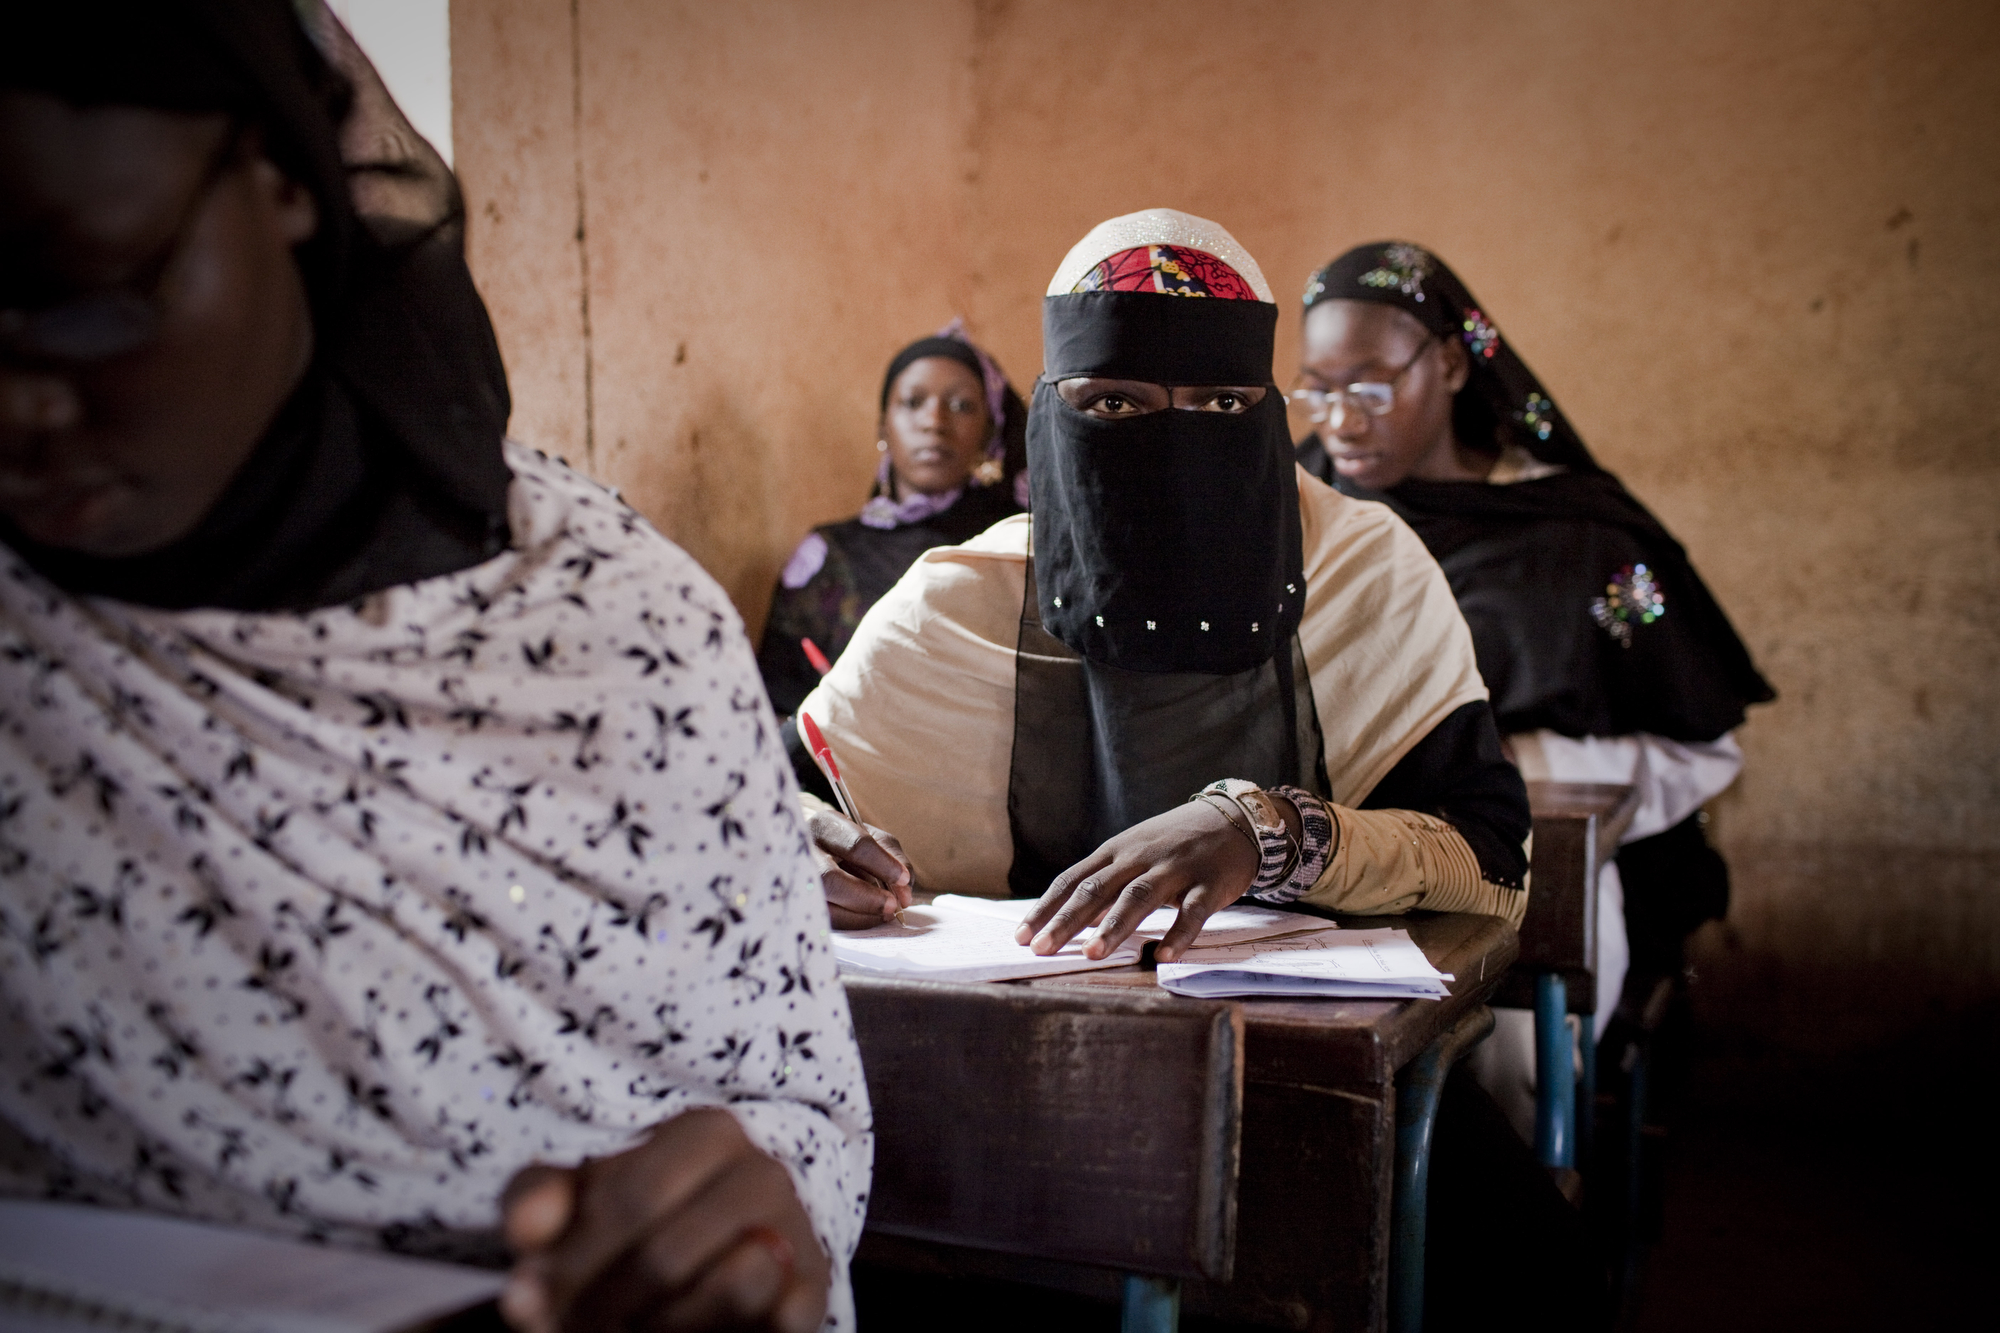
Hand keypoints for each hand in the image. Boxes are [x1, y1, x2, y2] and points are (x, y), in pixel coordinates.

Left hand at [499, 1108, 829, 1332]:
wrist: (728, 1243)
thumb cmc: (636, 1218)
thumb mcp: (580, 1198)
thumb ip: (539, 1200)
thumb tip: (525, 1233)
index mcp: (707, 1132)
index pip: (629, 1201)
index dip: (571, 1263)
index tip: (530, 1301)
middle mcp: (764, 1173)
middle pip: (666, 1259)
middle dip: (605, 1310)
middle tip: (572, 1329)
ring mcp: (797, 1232)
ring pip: (732, 1290)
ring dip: (662, 1328)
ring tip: (629, 1328)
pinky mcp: (814, 1291)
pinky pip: (775, 1323)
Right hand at [807, 807, 913, 929]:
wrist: (814, 850)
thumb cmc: (849, 844)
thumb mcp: (874, 839)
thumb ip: (895, 859)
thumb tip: (904, 894)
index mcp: (826, 825)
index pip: (855, 845)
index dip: (883, 864)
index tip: (904, 879)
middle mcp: (803, 850)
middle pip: (830, 879)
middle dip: (867, 897)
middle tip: (893, 906)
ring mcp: (795, 879)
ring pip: (823, 904)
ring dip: (860, 915)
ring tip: (884, 914)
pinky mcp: (798, 902)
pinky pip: (823, 919)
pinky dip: (850, 923)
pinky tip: (867, 918)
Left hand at [1013, 799, 1259, 963]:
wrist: (1234, 818)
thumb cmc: (1175, 841)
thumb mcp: (1135, 852)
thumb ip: (1106, 882)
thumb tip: (1069, 918)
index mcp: (1117, 851)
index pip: (1072, 879)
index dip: (1046, 907)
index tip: (1021, 936)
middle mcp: (1140, 857)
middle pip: (1097, 889)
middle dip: (1067, 920)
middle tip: (1041, 949)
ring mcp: (1175, 869)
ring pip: (1139, 898)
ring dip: (1114, 926)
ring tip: (1091, 954)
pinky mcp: (1209, 884)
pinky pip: (1192, 912)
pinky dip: (1178, 935)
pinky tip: (1163, 957)